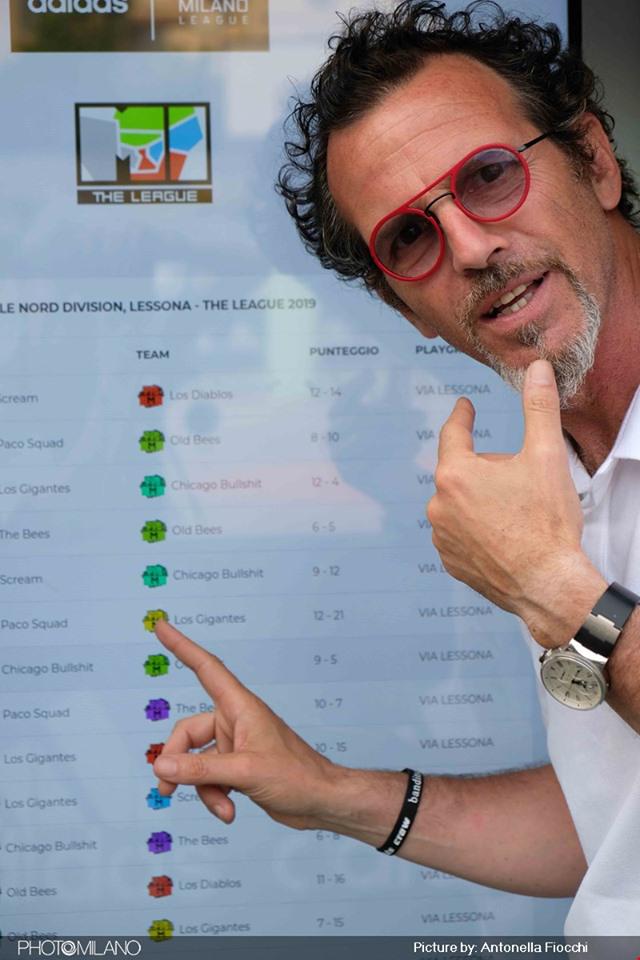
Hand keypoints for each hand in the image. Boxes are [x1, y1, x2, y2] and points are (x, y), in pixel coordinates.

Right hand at [152, 620, 339, 827]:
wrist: (321, 802)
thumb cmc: (297, 776)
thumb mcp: (245, 772)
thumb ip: (201, 770)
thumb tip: (162, 765)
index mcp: (241, 707)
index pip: (206, 669)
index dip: (182, 646)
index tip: (162, 626)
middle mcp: (235, 721)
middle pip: (188, 732)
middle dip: (178, 761)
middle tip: (167, 787)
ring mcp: (236, 745)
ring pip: (197, 761)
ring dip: (202, 787)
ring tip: (221, 808)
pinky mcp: (238, 767)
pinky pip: (209, 777)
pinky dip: (214, 796)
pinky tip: (229, 812)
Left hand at [427, 359, 605, 645]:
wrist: (548, 585)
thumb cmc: (546, 521)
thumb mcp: (547, 457)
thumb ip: (538, 408)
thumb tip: (537, 368)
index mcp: (455, 474)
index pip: (454, 434)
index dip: (462, 416)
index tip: (464, 407)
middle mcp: (438, 505)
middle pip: (463, 472)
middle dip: (488, 471)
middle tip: (523, 485)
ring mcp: (442, 537)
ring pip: (462, 505)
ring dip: (482, 503)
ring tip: (518, 517)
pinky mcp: (451, 562)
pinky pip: (462, 535)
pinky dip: (479, 531)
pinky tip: (506, 539)